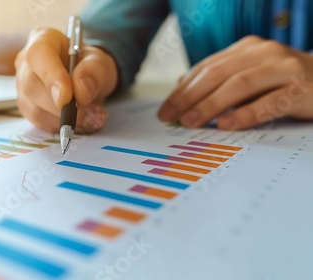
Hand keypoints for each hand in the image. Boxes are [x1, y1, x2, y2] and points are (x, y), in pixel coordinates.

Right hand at [15, 28, 117, 132]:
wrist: (84, 78)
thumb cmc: (87, 64)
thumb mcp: (99, 61)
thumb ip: (94, 71)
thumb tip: (81, 92)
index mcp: (43, 40)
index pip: (39, 56)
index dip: (51, 77)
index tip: (67, 98)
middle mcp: (25, 62)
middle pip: (32, 86)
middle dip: (61, 106)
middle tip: (90, 114)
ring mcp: (22, 86)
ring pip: (34, 108)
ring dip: (64, 119)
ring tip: (91, 118)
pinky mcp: (26, 107)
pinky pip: (39, 122)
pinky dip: (61, 126)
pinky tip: (78, 122)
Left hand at [158, 35, 312, 129]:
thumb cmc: (285, 82)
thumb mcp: (251, 76)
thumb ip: (221, 79)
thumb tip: (181, 87)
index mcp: (248, 49)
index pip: (207, 67)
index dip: (183, 89)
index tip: (165, 109)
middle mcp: (265, 53)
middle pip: (218, 74)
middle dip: (189, 96)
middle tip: (170, 116)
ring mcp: (284, 69)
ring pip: (239, 85)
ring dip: (211, 104)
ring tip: (190, 121)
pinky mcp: (302, 90)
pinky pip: (270, 102)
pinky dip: (246, 114)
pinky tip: (226, 124)